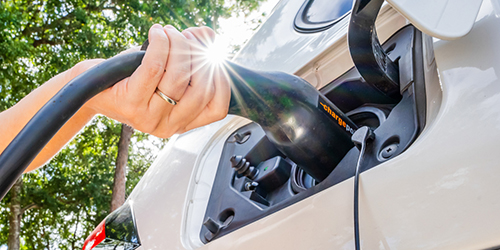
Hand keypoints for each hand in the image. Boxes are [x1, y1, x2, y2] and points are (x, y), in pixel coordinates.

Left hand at [79, 24, 229, 137]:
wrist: (91, 90)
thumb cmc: (131, 79)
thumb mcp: (166, 71)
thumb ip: (192, 56)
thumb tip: (208, 36)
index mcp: (182, 123)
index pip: (217, 109)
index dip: (221, 80)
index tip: (212, 58)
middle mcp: (167, 126)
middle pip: (201, 90)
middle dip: (197, 55)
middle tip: (185, 37)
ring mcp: (149, 118)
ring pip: (178, 77)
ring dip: (177, 45)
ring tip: (168, 32)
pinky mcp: (130, 104)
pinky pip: (154, 68)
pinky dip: (160, 44)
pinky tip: (157, 33)